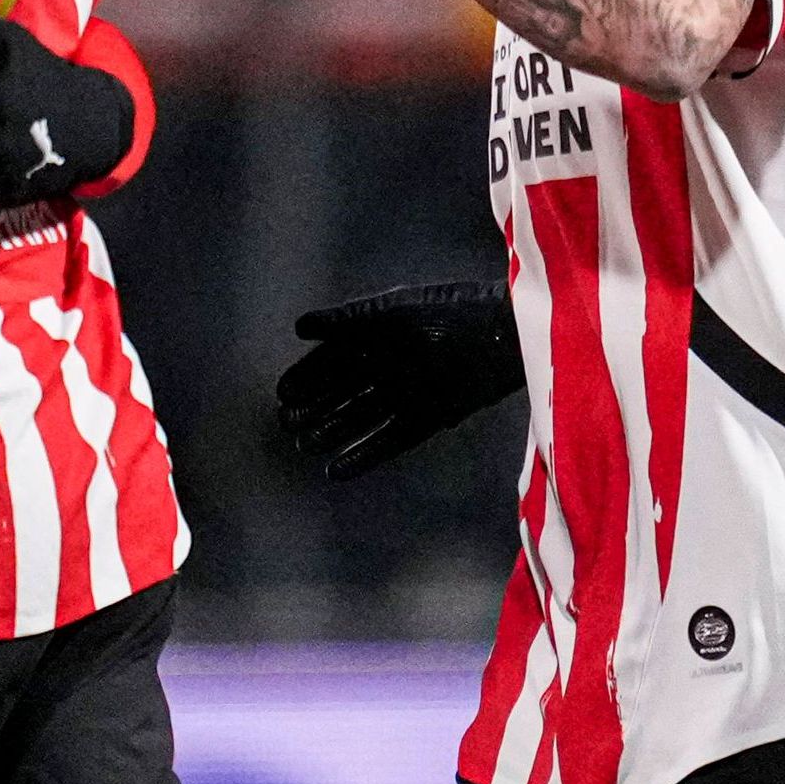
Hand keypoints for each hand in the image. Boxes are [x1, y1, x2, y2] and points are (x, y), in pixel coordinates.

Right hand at [275, 281, 523, 477]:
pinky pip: (390, 442)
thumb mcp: (392, 313)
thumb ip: (347, 320)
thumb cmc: (448, 314)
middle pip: (344, 392)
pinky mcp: (429, 419)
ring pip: (362, 418)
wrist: (501, 336)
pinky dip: (364, 456)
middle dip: (315, 408)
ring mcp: (410, 394)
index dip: (307, 377)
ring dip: (333, 433)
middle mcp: (392, 367)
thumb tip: (299, 326)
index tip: (283, 395)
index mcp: (381, 336)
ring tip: (305, 446)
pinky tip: (336, 470)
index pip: (333, 360)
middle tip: (288, 425)